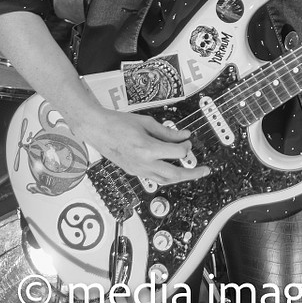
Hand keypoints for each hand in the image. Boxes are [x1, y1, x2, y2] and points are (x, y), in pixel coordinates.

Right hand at [77, 107, 210, 185]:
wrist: (97, 129)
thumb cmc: (118, 123)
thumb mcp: (147, 122)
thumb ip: (167, 131)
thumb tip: (184, 136)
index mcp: (147, 148)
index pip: (177, 153)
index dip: (186, 147)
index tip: (187, 142)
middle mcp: (143, 163)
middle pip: (174, 174)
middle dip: (192, 173)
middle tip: (204, 170)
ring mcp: (137, 170)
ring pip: (164, 180)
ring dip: (180, 178)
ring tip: (192, 173)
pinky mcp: (133, 172)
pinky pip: (154, 178)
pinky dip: (166, 176)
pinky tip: (172, 171)